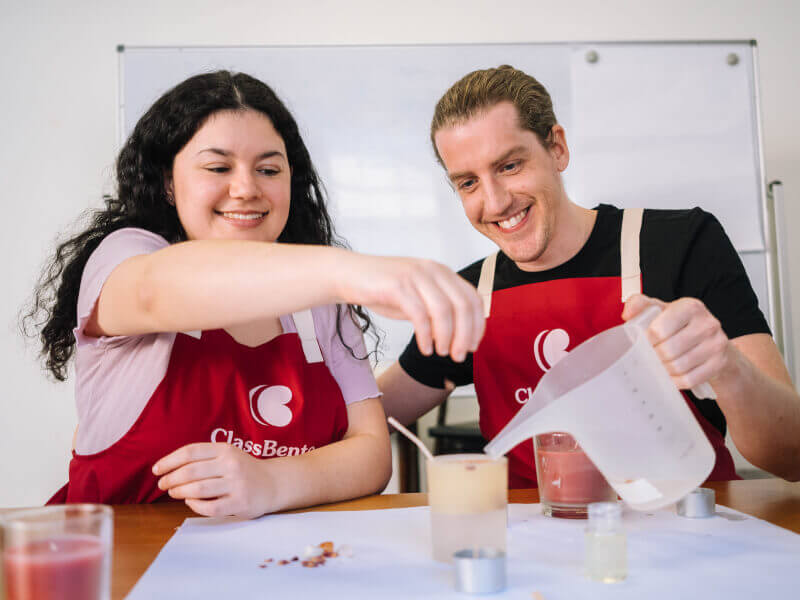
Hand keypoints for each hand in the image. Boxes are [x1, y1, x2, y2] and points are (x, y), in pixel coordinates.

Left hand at [152, 443, 274, 517]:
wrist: (272, 484)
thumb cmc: (243, 470)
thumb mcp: (227, 455)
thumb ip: (204, 458)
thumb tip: (169, 468)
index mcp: (225, 449)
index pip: (190, 452)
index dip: (169, 461)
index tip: (157, 470)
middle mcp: (231, 464)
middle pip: (190, 471)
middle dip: (170, 479)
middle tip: (163, 485)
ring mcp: (237, 483)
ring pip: (197, 489)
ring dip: (179, 492)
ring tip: (173, 493)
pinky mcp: (240, 502)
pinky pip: (210, 507)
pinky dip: (195, 505)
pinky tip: (191, 502)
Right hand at [337, 254, 484, 361]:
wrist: (349, 276)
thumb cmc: (384, 291)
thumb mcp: (418, 298)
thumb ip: (439, 311)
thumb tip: (462, 337)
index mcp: (442, 272)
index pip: (473, 298)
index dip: (477, 325)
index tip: (473, 346)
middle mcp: (433, 270)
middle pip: (463, 305)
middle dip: (465, 335)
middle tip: (459, 356)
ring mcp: (415, 276)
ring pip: (444, 310)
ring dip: (447, 337)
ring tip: (442, 353)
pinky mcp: (397, 285)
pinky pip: (419, 314)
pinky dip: (426, 335)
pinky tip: (425, 348)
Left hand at [622, 294, 732, 390]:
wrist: (713, 341)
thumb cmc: (681, 325)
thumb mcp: (662, 309)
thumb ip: (641, 305)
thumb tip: (627, 314)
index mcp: (690, 307)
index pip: (659, 329)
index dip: (647, 340)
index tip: (644, 343)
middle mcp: (707, 323)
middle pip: (667, 350)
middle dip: (654, 357)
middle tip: (651, 357)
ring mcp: (717, 344)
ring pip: (678, 367)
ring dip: (664, 370)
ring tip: (660, 365)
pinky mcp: (720, 363)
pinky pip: (690, 379)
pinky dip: (676, 381)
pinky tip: (671, 376)